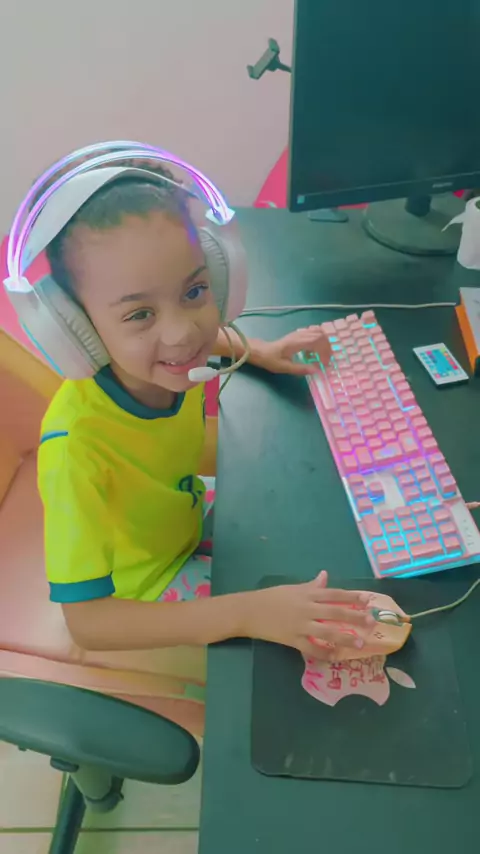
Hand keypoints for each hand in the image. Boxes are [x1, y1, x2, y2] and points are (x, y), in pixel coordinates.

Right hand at [244, 571, 374, 659]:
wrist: (249, 611)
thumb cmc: (271, 598)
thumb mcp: (292, 588)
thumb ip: (311, 585)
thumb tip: (325, 576)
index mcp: (307, 594)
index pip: (334, 594)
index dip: (351, 597)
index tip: (367, 600)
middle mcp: (307, 608)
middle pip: (335, 612)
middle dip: (355, 617)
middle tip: (371, 622)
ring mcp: (300, 625)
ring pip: (327, 632)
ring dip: (345, 638)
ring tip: (361, 644)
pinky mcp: (292, 639)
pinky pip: (311, 648)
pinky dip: (323, 654)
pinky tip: (335, 658)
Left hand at [251, 326, 331, 375]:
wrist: (262, 351)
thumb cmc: (272, 360)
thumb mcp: (285, 368)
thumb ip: (301, 369)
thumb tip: (316, 370)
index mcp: (296, 343)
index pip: (317, 342)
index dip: (324, 352)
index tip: (325, 364)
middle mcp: (299, 335)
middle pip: (321, 335)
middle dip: (327, 347)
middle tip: (326, 360)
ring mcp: (299, 333)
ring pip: (318, 332)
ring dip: (324, 343)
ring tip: (323, 356)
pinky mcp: (298, 334)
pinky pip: (313, 332)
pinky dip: (319, 340)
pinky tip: (313, 352)